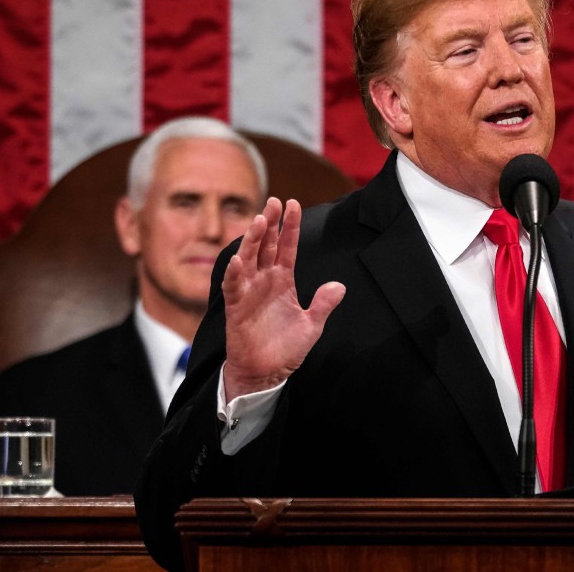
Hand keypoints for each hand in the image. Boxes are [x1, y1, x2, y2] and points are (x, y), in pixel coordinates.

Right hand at [221, 198, 345, 399]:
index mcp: (283, 281)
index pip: (288, 248)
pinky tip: (238, 259)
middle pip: (267, 246)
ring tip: (260, 220)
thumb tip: (339, 286)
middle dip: (271, 224)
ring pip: (249, 259)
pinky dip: (234, 273)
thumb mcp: (312, 325)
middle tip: (274, 201)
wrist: (265, 373)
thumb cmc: (286, 348)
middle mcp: (265, 281)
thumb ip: (323, 304)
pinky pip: (234, 286)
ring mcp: (249, 292)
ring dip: (253, 240)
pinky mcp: (236, 307)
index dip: (291, 227)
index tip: (293, 203)